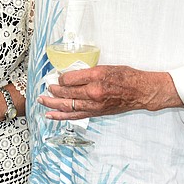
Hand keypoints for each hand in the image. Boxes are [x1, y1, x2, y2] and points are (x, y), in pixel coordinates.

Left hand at [38, 65, 182, 119]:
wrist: (142, 92)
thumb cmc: (126, 77)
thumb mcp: (105, 67)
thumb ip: (87, 72)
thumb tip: (69, 75)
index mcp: (95, 78)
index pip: (69, 79)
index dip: (60, 78)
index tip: (58, 76)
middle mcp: (93, 92)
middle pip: (66, 92)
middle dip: (53, 90)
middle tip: (45, 87)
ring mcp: (94, 105)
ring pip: (68, 106)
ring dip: (52, 104)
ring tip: (41, 101)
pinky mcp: (96, 113)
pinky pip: (75, 115)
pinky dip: (62, 116)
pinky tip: (51, 115)